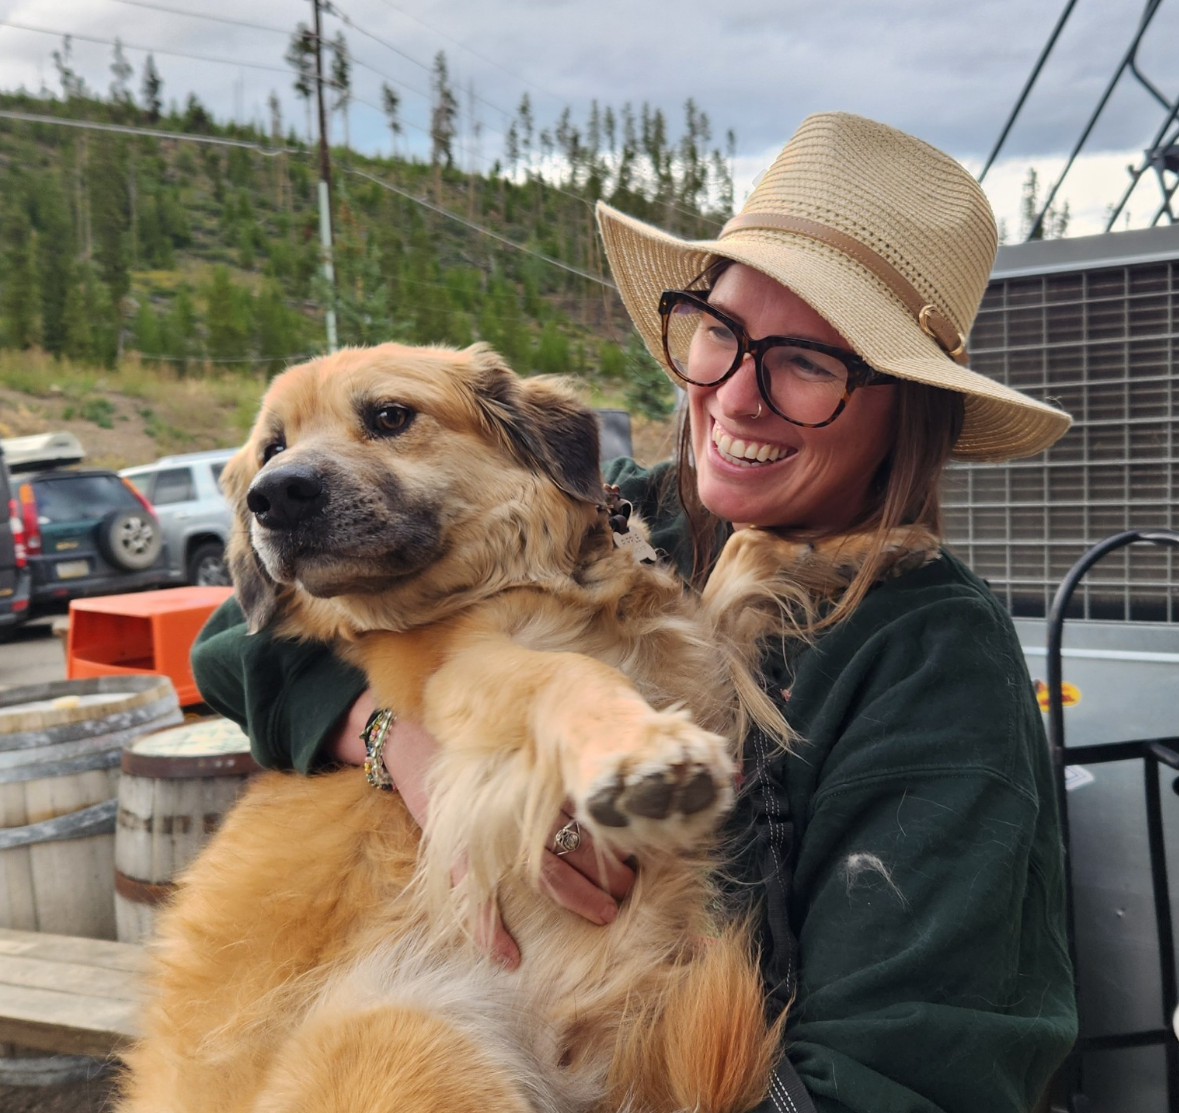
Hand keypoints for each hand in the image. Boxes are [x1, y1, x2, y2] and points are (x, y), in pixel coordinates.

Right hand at [327, 692, 636, 968]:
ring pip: (537, 871)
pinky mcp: (453, 846)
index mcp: (533, 772)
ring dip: (573, 894)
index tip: (641, 848)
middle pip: (568, 844)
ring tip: (606, 911)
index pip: (580, 808)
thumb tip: (621, 737)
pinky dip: (489, 930)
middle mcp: (513, 803)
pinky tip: (510, 958)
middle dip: (603, 870)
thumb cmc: (476, 721)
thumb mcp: (522, 721)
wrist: (407, 724)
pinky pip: (472, 897)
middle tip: (632, 887)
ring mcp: (482, 830)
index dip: (612, 832)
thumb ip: (559, 741)